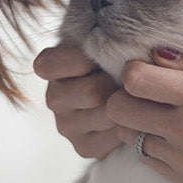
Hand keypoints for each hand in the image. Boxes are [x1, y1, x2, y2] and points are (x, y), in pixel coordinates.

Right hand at [33, 44, 120, 158]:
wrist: (125, 86)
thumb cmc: (112, 55)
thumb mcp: (100, 37)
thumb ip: (102, 35)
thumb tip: (120, 42)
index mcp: (48, 66)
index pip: (52, 64)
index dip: (85, 58)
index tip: (104, 53)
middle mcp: (52, 97)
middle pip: (91, 93)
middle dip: (117, 83)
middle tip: (129, 77)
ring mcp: (66, 125)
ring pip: (107, 115)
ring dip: (126, 104)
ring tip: (133, 94)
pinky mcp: (83, 147)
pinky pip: (112, 137)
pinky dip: (128, 125)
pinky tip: (130, 114)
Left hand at [106, 52, 182, 182]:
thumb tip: (156, 54)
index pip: (133, 80)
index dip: (131, 71)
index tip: (142, 68)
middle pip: (119, 110)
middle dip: (124, 96)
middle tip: (143, 92)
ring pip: (129, 137)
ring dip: (138, 123)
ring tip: (161, 114)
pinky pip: (149, 160)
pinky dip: (153, 146)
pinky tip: (175, 135)